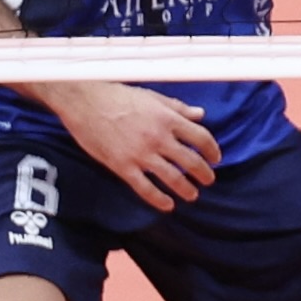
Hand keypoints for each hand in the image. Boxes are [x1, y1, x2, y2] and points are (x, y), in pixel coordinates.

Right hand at [42, 81, 217, 209]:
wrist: (85, 102)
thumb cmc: (118, 96)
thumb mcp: (153, 97)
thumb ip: (178, 108)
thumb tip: (199, 114)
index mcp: (168, 119)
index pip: (201, 138)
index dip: (212, 150)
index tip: (216, 158)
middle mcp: (159, 138)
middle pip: (191, 161)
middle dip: (204, 174)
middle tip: (208, 180)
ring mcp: (141, 154)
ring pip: (172, 177)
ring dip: (186, 188)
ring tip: (192, 194)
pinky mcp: (122, 166)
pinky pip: (145, 187)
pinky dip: (159, 199)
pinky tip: (167, 205)